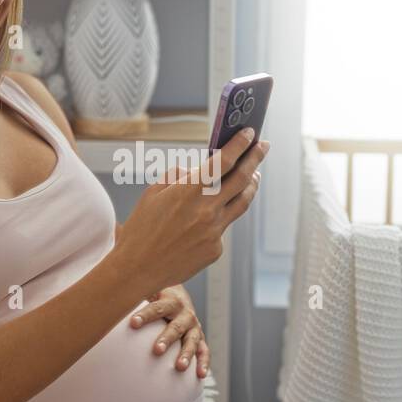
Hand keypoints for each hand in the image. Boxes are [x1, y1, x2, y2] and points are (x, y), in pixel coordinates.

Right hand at [111, 128, 268, 297]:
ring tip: (253, 175)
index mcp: (189, 191)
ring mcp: (214, 231)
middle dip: (255, 158)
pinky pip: (223, 227)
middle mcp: (207, 210)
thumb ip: (179, 176)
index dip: (240, 145)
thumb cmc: (141, 229)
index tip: (250, 133)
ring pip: (241, 203)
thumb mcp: (153, 193)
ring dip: (250, 185)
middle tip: (263, 147)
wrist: (137, 269)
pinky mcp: (215, 249)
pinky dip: (220, 216)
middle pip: (242, 178)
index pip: (224, 161)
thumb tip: (198, 170)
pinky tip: (213, 215)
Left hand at [130, 284, 208, 377]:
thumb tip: (109, 303)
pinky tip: (200, 375)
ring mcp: (194, 327)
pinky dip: (203, 363)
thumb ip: (134, 297)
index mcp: (171, 300)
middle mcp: (185, 314)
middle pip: (176, 326)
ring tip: (179, 367)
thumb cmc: (156, 297)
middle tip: (157, 350)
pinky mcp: (199, 339)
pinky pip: (204, 351)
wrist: (178, 295)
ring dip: (187, 354)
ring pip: (192, 341)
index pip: (157, 308)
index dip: (145, 315)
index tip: (133, 323)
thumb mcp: (148, 292)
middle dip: (167, 339)